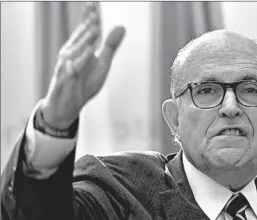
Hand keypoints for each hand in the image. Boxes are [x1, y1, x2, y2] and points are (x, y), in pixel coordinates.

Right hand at [42, 2, 125, 129]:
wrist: (68, 104)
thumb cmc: (84, 81)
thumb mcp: (102, 62)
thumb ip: (110, 45)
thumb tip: (121, 26)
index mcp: (79, 47)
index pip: (85, 29)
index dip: (89, 16)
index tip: (93, 3)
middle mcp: (70, 52)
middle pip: (80, 36)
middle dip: (87, 24)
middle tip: (95, 13)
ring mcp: (66, 65)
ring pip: (76, 50)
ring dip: (85, 39)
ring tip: (95, 28)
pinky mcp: (66, 79)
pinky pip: (73, 69)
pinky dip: (79, 61)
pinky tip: (88, 54)